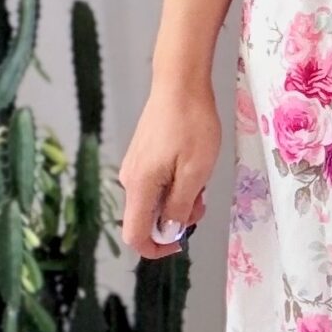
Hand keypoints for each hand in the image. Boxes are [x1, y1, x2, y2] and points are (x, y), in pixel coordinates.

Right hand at [117, 73, 219, 259]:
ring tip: (200, 175)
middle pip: (147, 218)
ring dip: (179, 199)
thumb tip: (170, 230)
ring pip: (155, 200)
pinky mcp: (142, 155)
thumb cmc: (191, 123)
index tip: (180, 244)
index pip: (135, 235)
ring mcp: (135, 166)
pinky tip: (191, 165)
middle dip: (175, 219)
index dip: (156, 249)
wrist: (179, 82)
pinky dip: (175, 183)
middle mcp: (130, 179)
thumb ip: (180, 206)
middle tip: (201, 199)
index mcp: (140, 186)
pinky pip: (156, 183)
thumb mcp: (195, 172)